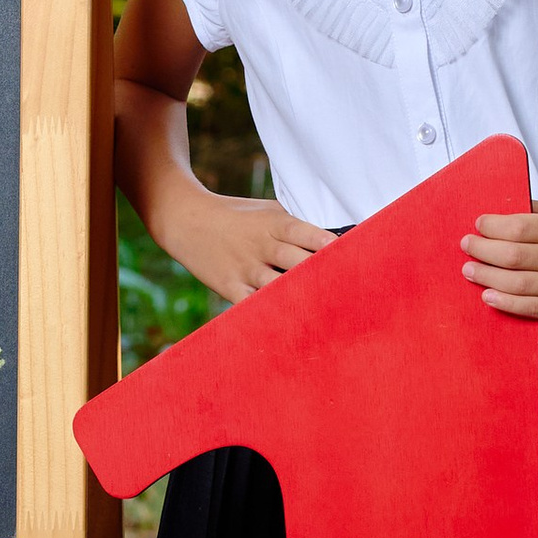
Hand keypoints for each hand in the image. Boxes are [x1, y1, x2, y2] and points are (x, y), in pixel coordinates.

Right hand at [170, 190, 335, 306]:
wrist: (185, 220)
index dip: (328, 245)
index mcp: (272, 222)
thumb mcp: (266, 210)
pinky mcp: (230, 286)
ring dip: (300, 300)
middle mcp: (261, 245)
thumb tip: (332, 239)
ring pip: (277, 287)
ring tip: (327, 315)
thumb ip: (294, 224)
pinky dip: (270, 315)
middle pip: (296, 262)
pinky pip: (252, 305)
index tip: (351, 256)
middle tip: (349, 292)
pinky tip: (290, 328)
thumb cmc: (235, 215)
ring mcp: (245, 268)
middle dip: (321, 277)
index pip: (305, 233)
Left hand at [462, 203, 537, 322]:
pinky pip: (531, 308)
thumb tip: (491, 216)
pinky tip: (487, 296)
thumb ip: (530, 214)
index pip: (519, 227)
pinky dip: (505, 303)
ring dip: (487, 277)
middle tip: (466, 246)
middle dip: (482, 250)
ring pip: (518, 283)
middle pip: (513, 255)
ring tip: (469, 271)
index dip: (492, 226)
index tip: (477, 225)